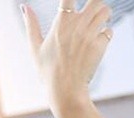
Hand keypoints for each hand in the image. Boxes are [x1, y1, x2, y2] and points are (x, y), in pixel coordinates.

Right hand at [21, 0, 112, 117]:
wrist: (65, 92)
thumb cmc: (48, 72)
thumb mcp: (35, 49)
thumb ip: (31, 25)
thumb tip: (24, 7)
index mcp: (61, 23)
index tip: (73, 3)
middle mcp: (77, 25)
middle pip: (95, 0)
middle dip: (96, 3)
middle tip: (94, 11)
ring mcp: (90, 35)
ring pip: (105, 11)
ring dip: (104, 14)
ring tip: (100, 23)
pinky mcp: (100, 46)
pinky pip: (109, 31)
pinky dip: (106, 34)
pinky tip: (99, 41)